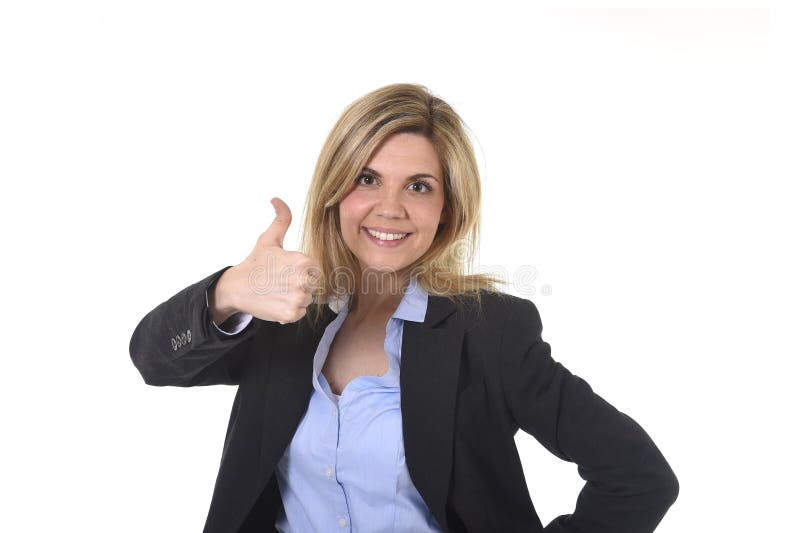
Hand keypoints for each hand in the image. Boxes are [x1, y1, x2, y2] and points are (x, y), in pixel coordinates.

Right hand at [212, 197, 321, 324]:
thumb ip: (281, 219)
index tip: (286, 270)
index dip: (301, 270)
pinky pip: (300, 313)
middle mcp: (303, 281)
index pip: (315, 269)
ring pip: (307, 299)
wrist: (237, 287)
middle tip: (280, 281)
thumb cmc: (256, 263)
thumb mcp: (269, 239)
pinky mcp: (291, 314)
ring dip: (295, 298)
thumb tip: (277, 199)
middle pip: (312, 285)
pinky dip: (289, 310)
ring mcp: (297, 299)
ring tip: (277, 291)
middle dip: (299, 284)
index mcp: (303, 261)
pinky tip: (276, 301)